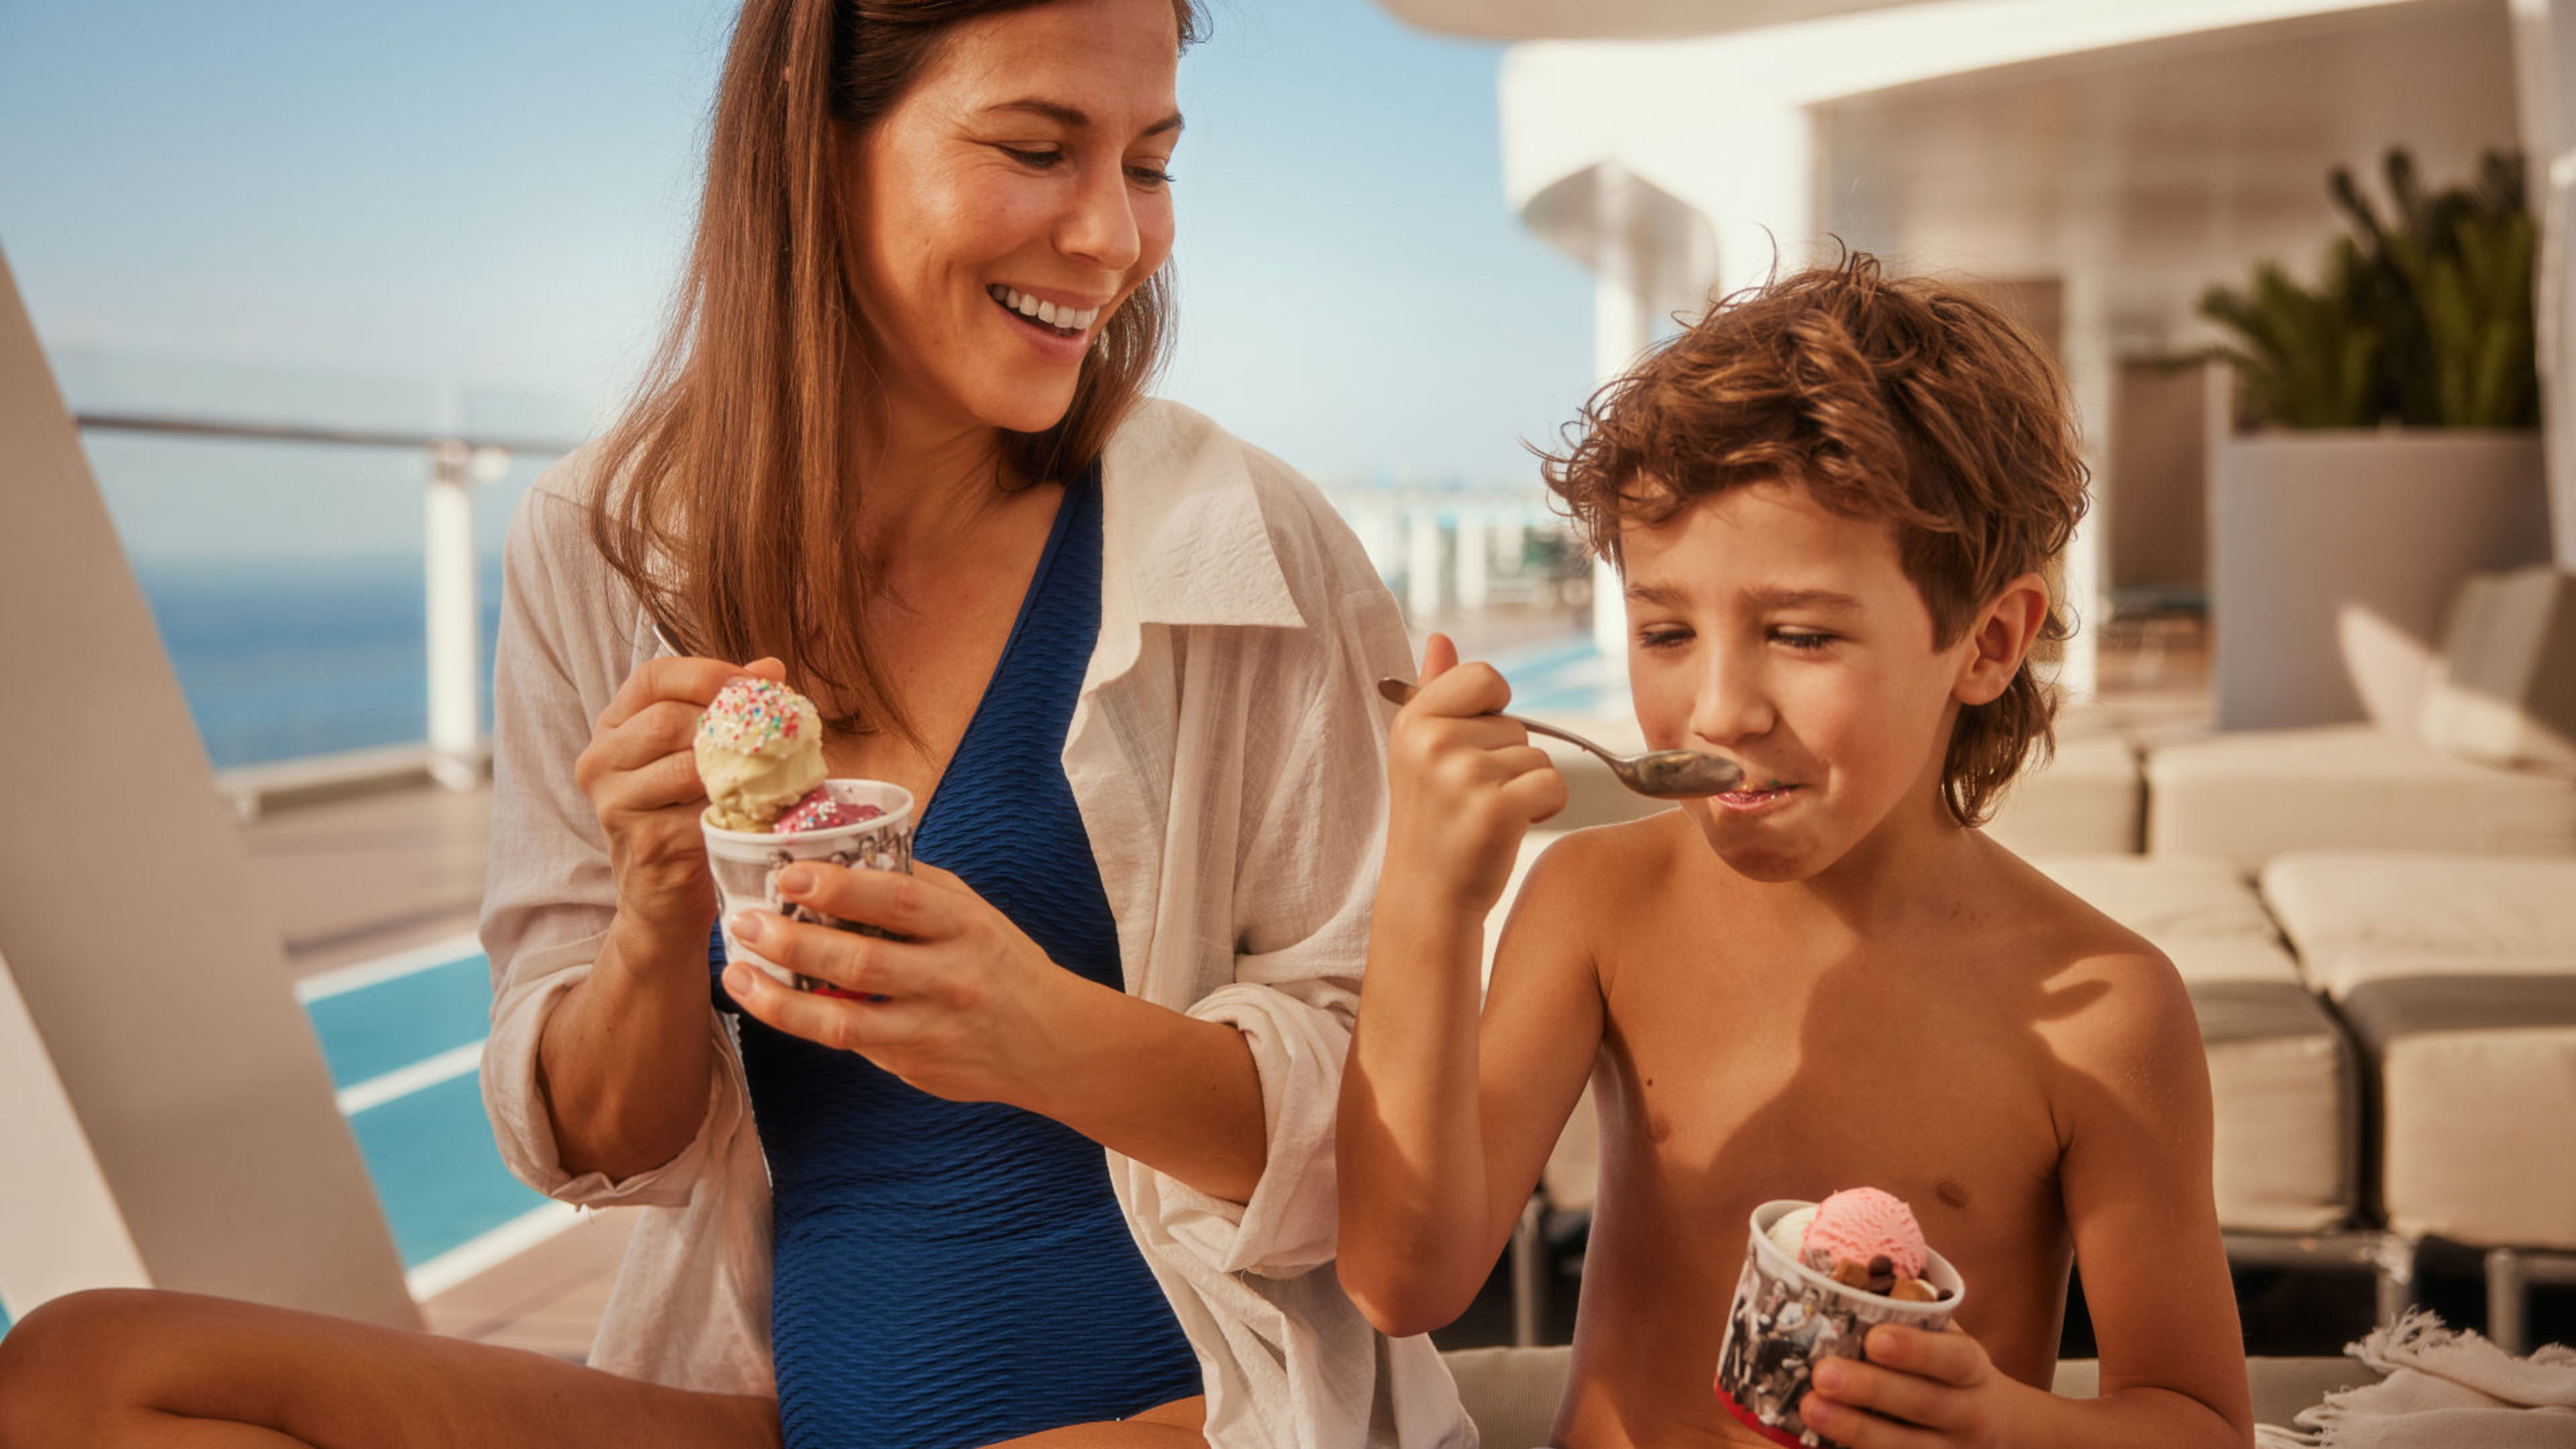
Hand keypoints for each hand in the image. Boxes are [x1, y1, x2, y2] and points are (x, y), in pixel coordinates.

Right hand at [575, 653, 786, 942]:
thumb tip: (769, 668)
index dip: (707, 673)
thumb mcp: (697, 754)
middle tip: (777, 730)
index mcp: (613, 726)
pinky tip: (765, 807)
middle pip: (667, 720)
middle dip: (728, 722)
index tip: (757, 684)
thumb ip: (725, 709)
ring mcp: (616, 805)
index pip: (652, 677)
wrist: (663, 897)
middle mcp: (601, 761)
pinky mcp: (646, 844)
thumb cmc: (685, 814)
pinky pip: (702, 814)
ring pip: (685, 766)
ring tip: (777, 768)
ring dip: (740, 766)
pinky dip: (741, 807)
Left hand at [719, 861, 1074, 1104]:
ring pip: (843, 1021)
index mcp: (967, 928)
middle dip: (793, 941)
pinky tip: (773, 1002)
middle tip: (747, 923)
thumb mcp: (976, 915)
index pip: (900, 901)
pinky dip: (805, 1022)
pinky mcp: (914, 1067)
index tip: (791, 872)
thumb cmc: (1003, 965)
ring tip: (736, 976)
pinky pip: (851, 1044)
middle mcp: (951, 979)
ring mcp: (931, 1030)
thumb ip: (918, 889)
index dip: (842, 885)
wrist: (1054, 1045)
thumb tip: (841, 857)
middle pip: (862, 961)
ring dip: (780, 999)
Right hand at [1383, 633, 1566, 916]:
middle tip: (1471, 797)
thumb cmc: (1432, 819)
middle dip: (1508, 759)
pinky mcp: (1496, 810)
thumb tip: (1440, 638)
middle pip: (1517, 723)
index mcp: (1414, 719)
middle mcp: (1433, 741)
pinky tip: (1509, 827)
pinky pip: (1552, 783)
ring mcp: (1463, 775)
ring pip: (1539, 755)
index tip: (1471, 748)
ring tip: (1486, 814)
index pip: (1485, 676)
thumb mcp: (1420, 751)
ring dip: (1527, 787)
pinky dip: (1544, 807)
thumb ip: (1434, 690)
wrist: (1428, 895)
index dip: (1493, 711)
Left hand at [1801, 1324, 2022, 1448]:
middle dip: (1871, 1389)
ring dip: (1855, 1428)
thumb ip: (1907, 1310)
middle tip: (1822, 1373)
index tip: (1875, 1338)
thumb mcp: (1946, 1340)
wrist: (1998, 1432)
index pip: (1954, 1359)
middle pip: (1924, 1405)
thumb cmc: (1948, 1371)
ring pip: (1906, 1446)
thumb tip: (1838, 1266)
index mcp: (1972, 1370)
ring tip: (1809, 1406)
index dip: (1917, 1350)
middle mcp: (1967, 1415)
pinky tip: (1818, 1443)